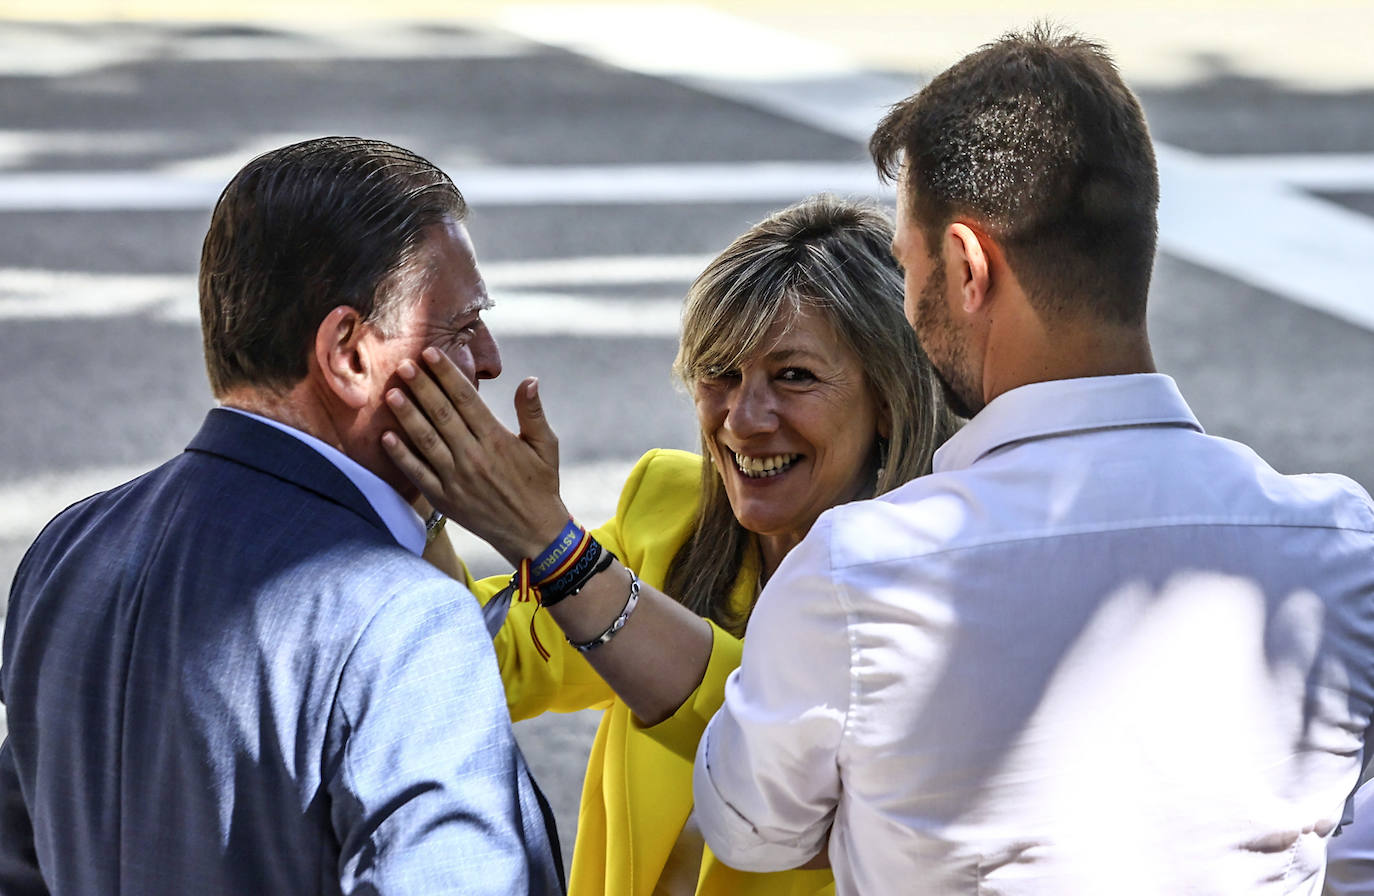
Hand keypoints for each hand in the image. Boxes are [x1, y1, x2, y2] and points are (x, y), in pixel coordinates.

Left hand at [382, 346, 570, 563]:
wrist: (533, 533)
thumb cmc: (541, 485)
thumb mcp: (547, 446)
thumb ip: (533, 413)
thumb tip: (530, 380)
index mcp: (497, 439)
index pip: (466, 399)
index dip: (447, 374)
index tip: (430, 353)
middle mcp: (474, 456)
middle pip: (441, 414)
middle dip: (421, 387)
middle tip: (402, 364)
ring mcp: (456, 479)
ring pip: (426, 440)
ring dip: (407, 415)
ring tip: (391, 393)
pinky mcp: (445, 498)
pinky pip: (418, 473)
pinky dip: (401, 455)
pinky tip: (386, 436)